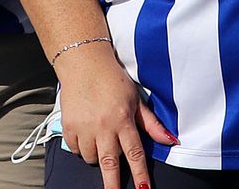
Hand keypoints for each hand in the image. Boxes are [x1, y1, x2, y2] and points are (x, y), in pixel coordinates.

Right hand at [55, 43, 176, 188]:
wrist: (83, 62)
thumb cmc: (112, 80)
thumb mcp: (136, 99)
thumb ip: (152, 123)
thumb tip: (171, 140)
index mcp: (123, 119)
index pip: (134, 153)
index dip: (140, 174)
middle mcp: (103, 125)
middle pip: (109, 163)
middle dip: (112, 184)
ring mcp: (84, 127)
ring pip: (91, 158)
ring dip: (97, 157)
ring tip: (101, 141)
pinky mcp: (68, 125)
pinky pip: (75, 149)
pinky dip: (81, 148)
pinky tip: (86, 135)